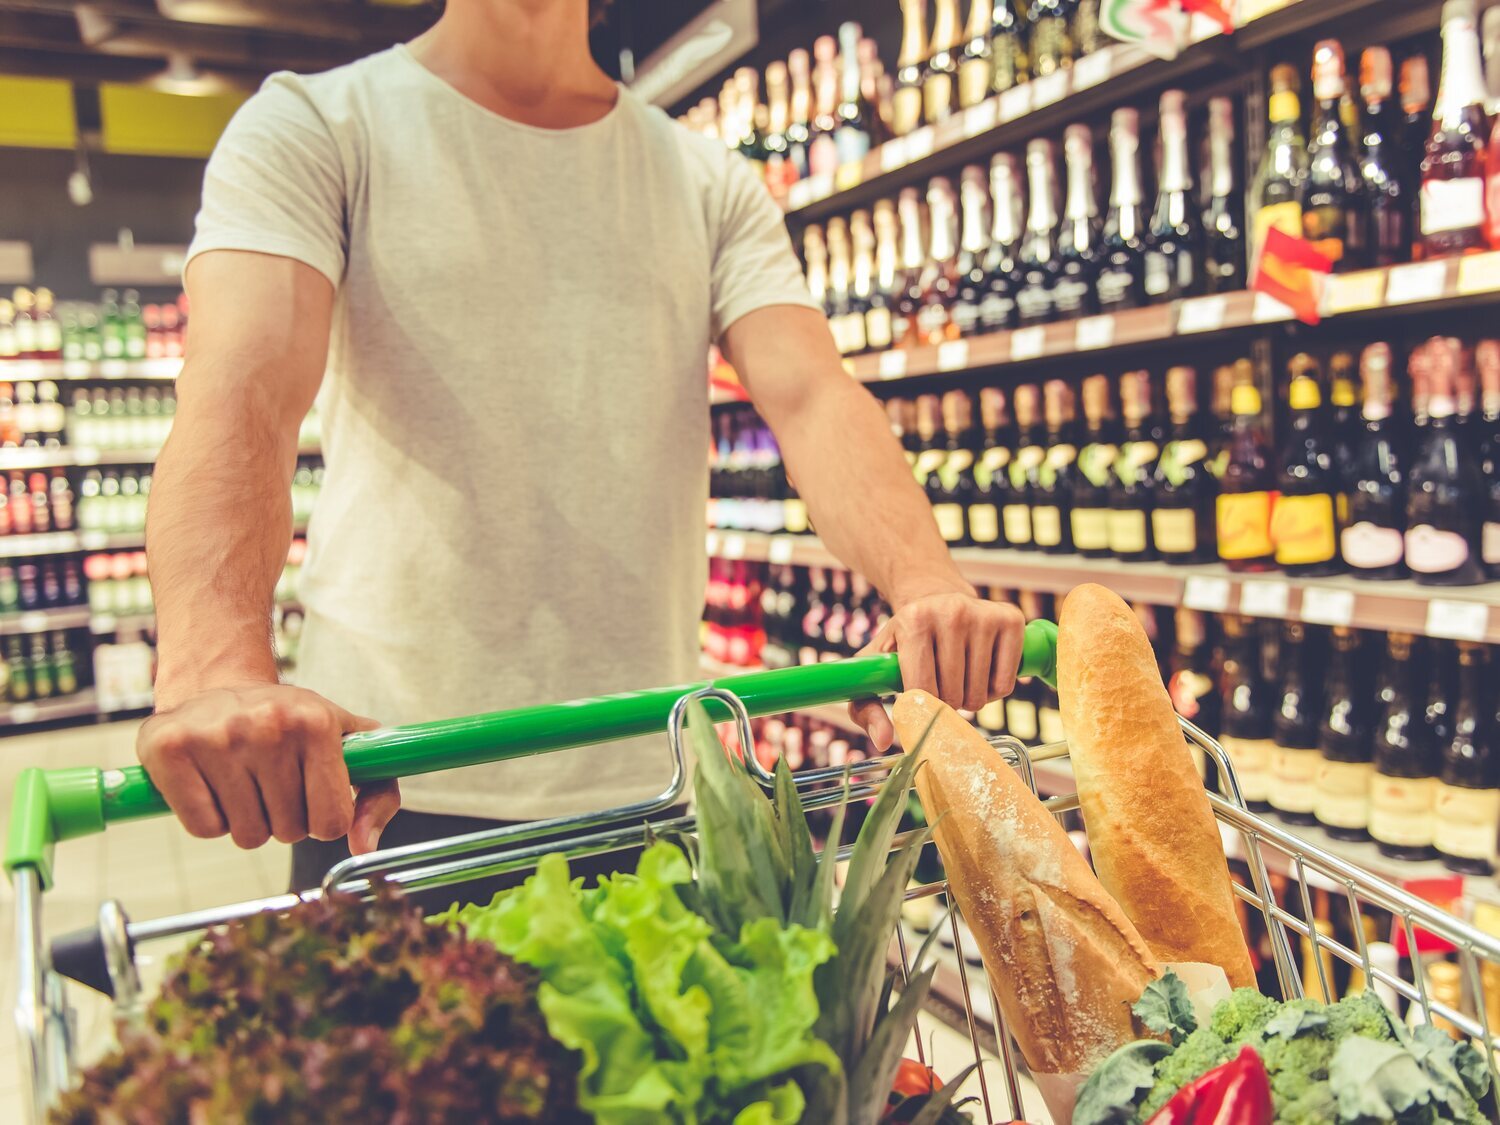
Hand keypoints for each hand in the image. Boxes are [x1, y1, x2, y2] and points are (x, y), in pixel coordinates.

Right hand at [137, 682, 399, 852]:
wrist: (218, 683)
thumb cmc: (291, 724)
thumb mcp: (347, 744)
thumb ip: (376, 795)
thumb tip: (364, 848)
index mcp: (316, 722)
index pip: (332, 821)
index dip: (323, 821)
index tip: (313, 798)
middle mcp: (268, 725)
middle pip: (288, 832)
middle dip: (284, 820)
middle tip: (272, 784)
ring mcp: (216, 736)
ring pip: (245, 835)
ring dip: (248, 821)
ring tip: (243, 781)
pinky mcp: (169, 748)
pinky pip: (204, 829)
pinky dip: (211, 819)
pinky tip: (213, 784)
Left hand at [849, 591, 1025, 751]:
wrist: (935, 599)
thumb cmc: (903, 641)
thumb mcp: (875, 666)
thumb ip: (865, 707)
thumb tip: (882, 741)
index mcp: (913, 620)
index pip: (923, 689)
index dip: (922, 707)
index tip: (919, 701)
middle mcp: (950, 612)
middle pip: (954, 694)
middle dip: (946, 704)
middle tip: (940, 688)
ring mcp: (983, 614)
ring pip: (981, 693)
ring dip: (970, 700)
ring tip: (958, 681)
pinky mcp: (1010, 619)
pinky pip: (1005, 684)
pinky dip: (993, 692)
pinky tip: (981, 674)